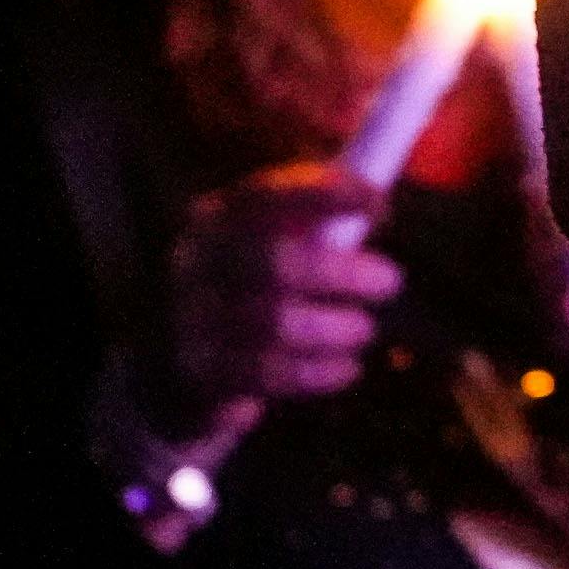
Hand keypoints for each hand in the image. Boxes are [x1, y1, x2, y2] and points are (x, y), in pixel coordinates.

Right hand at [159, 165, 399, 430]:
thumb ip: (313, 228)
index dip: (326, 194)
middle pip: (275, 263)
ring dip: (337, 327)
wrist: (178, 373)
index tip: (381, 203)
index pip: (267, 195)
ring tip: (363, 329)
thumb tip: (377, 208)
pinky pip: (271, 373)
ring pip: (277, 324)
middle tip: (390, 280)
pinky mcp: (200, 373)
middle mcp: (195, 262)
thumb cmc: (249, 297)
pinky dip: (321, 372)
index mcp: (217, 218)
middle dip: (343, 272)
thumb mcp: (269, 250)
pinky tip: (347, 367)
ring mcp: (191, 319)